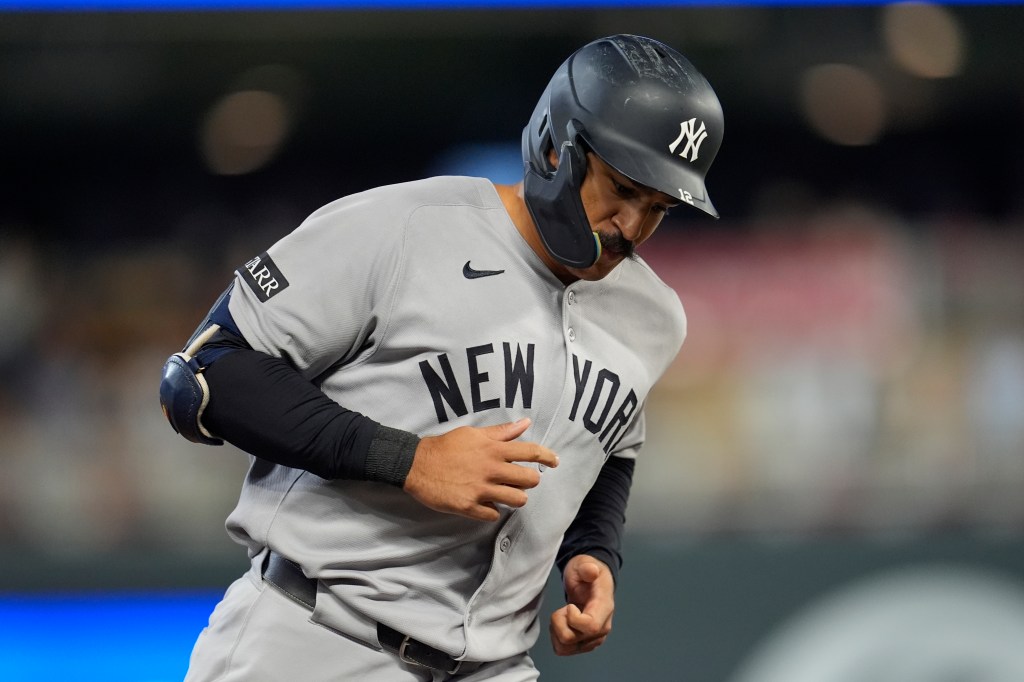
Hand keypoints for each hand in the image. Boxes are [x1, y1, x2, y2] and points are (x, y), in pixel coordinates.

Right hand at [403, 418, 558, 520]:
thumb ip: (501, 432)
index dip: (547, 457)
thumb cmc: (447, 446)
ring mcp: (481, 490)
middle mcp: (491, 469)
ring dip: (516, 498)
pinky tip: (487, 504)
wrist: (417, 464)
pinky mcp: (469, 506)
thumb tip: (525, 424)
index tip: (555, 462)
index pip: (530, 452)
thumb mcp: (473, 433)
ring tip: (507, 494)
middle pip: (529, 480)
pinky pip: (494, 514)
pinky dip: (494, 510)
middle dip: (530, 481)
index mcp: (494, 450)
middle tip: (522, 480)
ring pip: (517, 500)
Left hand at [549, 555, 614, 655]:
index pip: (590, 626)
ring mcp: (594, 639)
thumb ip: (587, 567)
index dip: (572, 619)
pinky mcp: (584, 644)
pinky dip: (556, 638)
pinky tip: (562, 624)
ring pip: (565, 648)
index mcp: (605, 607)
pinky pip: (563, 650)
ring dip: (557, 631)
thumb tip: (591, 571)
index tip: (568, 605)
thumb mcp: (584, 563)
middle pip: (572, 639)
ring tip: (562, 615)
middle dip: (559, 622)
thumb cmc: (586, 572)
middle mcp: (602, 627)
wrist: (589, 582)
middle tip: (563, 608)